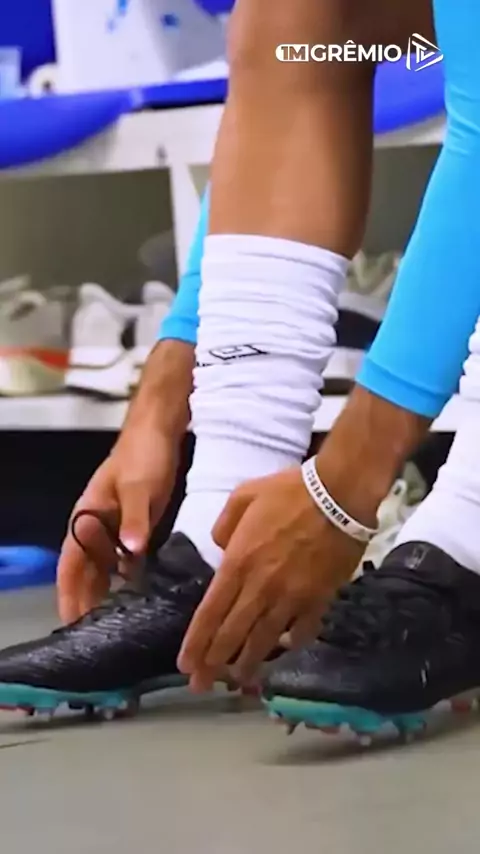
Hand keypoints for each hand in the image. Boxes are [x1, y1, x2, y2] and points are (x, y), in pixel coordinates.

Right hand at [56, 427, 178, 623]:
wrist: (158, 432)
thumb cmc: (143, 456)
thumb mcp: (140, 487)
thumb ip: (135, 520)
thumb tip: (130, 554)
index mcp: (86, 517)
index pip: (70, 563)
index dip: (69, 593)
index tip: (72, 623)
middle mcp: (95, 527)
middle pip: (85, 571)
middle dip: (86, 602)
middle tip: (96, 638)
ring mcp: (114, 528)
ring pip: (103, 569)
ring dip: (105, 594)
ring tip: (114, 627)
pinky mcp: (133, 528)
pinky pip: (124, 560)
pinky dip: (126, 579)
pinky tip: (137, 598)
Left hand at [178, 467, 365, 689]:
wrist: (339, 495)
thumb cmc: (289, 491)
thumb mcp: (243, 496)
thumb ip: (224, 525)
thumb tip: (221, 548)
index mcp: (238, 563)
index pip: (210, 612)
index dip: (197, 643)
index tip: (186, 665)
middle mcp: (261, 588)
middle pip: (233, 634)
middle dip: (214, 664)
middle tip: (201, 685)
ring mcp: (291, 597)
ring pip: (265, 639)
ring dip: (248, 662)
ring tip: (238, 680)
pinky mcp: (320, 599)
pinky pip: (302, 629)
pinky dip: (291, 642)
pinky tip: (284, 647)